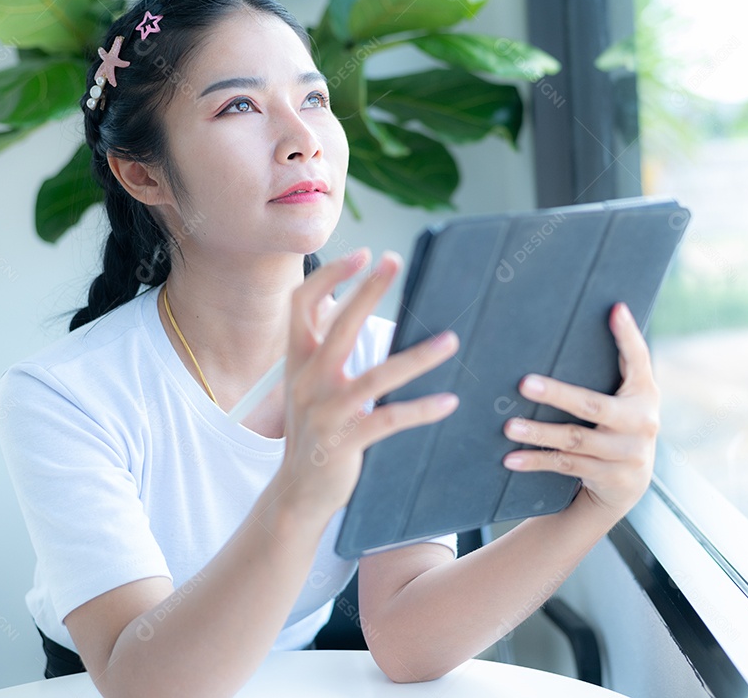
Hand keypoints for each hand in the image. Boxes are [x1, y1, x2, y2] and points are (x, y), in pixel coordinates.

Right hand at [278, 248, 460, 516]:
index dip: (329, 276)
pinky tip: (448, 401)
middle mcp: (305, 382)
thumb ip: (325, 349)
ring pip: (375, 377)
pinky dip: (421, 410)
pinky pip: (388, 420)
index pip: (302, 305)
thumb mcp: (310, 386)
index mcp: (297, 362)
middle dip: (367, 291)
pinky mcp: (343, 443)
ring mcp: (323, 413)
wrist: (297, 493)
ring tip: (450, 341)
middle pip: (338, 327)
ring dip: (417, 357)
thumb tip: (349, 304)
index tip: (362, 254)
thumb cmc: (314, 432)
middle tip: (395, 261)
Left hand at [501, 302, 659, 522]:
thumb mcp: (624, 398)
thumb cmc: (618, 425)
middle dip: (558, 394)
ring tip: (509, 426)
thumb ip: (615, 368)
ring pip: (574, 440)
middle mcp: (642, 422)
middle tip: (524, 384)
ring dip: (539, 433)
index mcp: (645, 393)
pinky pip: (566, 466)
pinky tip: (511, 459)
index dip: (628, 335)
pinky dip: (537, 461)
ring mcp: (628, 453)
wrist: (629, 484)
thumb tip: (601, 315)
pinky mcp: (611, 477)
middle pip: (593, 406)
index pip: (639, 359)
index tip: (614, 309)